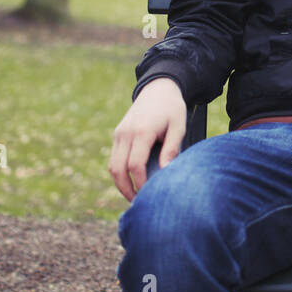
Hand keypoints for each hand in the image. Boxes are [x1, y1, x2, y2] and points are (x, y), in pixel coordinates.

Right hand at [110, 78, 186, 201]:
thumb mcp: (179, 126)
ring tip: (134, 196)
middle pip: (117, 168)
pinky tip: (132, 182)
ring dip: (120, 183)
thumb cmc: (172, 108)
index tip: (149, 195)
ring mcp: (119, 133)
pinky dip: (120, 173)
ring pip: (112, 165)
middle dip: (126, 189)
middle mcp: (126, 133)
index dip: (140, 183)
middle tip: (138, 203)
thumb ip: (172, 148)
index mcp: (142, 131)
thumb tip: (165, 172)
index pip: (135, 164)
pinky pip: (114, 158)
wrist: (158, 88)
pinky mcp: (118, 134)